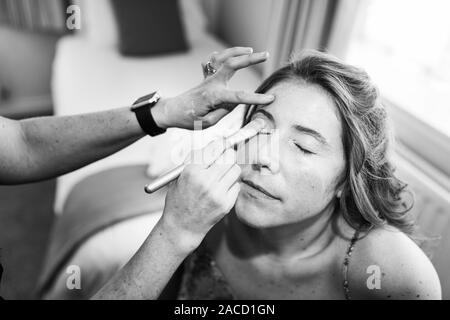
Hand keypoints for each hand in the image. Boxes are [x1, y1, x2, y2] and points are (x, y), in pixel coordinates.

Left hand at [152, 47, 273, 129]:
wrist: (172, 110)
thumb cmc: (188, 120)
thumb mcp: (206, 123)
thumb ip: (222, 112)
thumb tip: (235, 102)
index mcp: (213, 97)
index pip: (238, 97)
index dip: (256, 98)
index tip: (271, 99)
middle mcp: (212, 83)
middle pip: (232, 64)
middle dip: (250, 59)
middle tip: (267, 54)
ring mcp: (208, 78)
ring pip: (224, 57)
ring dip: (238, 51)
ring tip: (252, 50)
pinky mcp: (206, 76)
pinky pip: (215, 60)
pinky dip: (224, 55)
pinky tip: (233, 55)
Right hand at [159, 138, 240, 250]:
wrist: (182, 226)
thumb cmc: (179, 200)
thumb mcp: (179, 176)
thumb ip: (196, 160)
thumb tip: (215, 145)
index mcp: (192, 171)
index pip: (214, 148)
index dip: (220, 144)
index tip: (223, 143)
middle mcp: (206, 181)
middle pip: (229, 156)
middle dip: (227, 155)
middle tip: (224, 157)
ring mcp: (218, 193)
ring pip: (235, 169)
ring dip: (230, 169)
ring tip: (221, 175)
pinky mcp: (226, 203)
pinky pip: (236, 185)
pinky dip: (231, 184)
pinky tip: (221, 189)